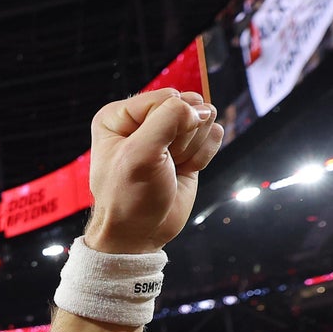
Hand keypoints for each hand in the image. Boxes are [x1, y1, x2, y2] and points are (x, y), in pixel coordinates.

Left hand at [84, 88, 222, 253]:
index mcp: (119, 116)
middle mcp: (143, 119)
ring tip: (170, 168)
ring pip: (204, 119)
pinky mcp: (188, 146)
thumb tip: (200, 108)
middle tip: (163, 162)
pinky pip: (213, 134)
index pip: (166, 98)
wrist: (139, 233)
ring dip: (192, 148)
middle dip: (182, 137)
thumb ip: (168, 120)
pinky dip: (203, 156)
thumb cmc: (128, 198)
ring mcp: (168, 132)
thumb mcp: (140, 155)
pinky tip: (184, 171)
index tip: (152, 153)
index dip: (168, 125)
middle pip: (189, 105)